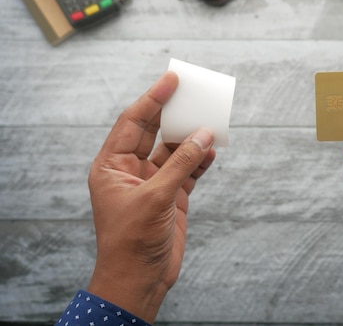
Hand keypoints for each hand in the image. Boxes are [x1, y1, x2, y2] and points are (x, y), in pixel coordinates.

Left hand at [86, 71, 215, 322]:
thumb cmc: (132, 241)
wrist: (139, 279)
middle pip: (154, 131)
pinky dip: (201, 160)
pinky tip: (212, 150)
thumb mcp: (156, 198)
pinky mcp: (172, 197)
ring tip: (210, 122)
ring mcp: (153, 183)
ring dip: (191, 138)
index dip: (152, 99)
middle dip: (172, 112)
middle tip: (191, 92)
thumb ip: (181, 164)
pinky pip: (189, 170)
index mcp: (113, 166)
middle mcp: (131, 170)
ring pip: (175, 150)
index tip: (171, 80)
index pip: (133, 122)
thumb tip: (203, 134)